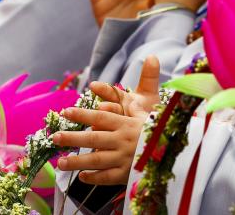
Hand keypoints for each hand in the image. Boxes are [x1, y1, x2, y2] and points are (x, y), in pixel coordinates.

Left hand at [54, 56, 161, 184]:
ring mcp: (125, 159)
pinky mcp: (128, 175)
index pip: (102, 116)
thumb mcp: (156, 102)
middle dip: (72, 137)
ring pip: (97, 160)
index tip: (66, 111)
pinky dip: (94, 177)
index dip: (83, 113)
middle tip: (55, 137)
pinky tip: (82, 177)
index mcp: (129, 123)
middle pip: (94, 138)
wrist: (180, 152)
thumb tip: (152, 56)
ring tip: (61, 161)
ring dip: (77, 161)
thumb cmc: (164, 124)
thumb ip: (150, 80)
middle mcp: (125, 140)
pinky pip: (108, 177)